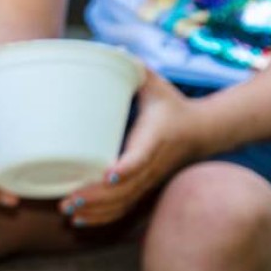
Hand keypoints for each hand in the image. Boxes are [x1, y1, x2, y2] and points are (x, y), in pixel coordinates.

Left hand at [57, 70, 205, 226]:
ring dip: (96, 211)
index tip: (109, 173)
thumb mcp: (155, 83)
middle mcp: (152, 164)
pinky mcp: (144, 187)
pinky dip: (102, 217)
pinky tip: (80, 219)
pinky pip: (124, 208)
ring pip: (123, 203)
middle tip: (68, 198)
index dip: (126, 166)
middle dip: (97, 196)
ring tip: (68, 209)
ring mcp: (149, 179)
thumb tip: (113, 51)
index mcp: (155, 138)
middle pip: (126, 188)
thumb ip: (135, 69)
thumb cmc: (171, 104)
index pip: (142, 156)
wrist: (202, 132)